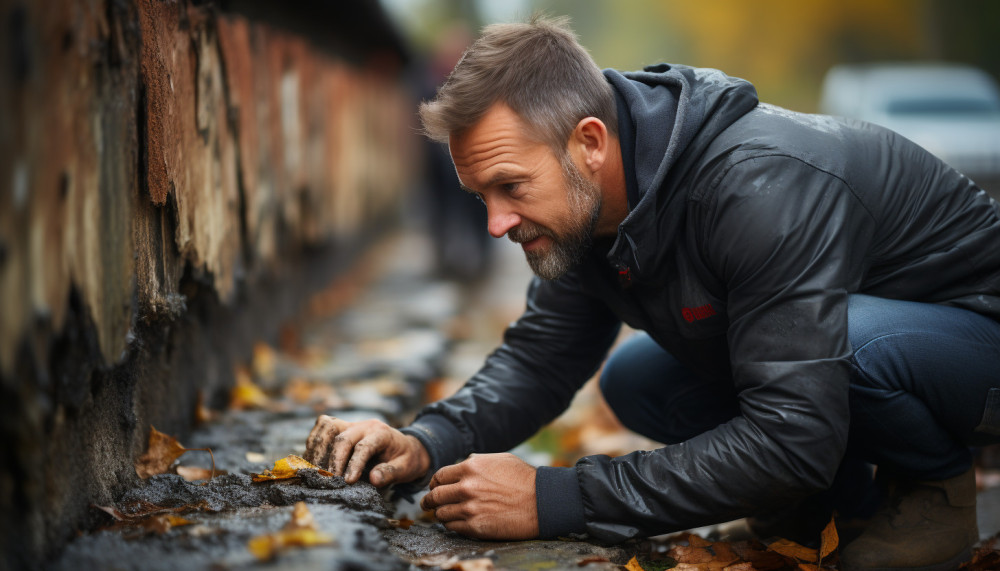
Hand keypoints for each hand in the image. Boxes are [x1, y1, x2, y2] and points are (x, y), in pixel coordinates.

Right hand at [304, 415, 429, 486]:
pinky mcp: (342, 428)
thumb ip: (390, 473)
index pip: (364, 447)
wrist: (405, 448)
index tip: (348, 481)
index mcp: (382, 433)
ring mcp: (352, 425)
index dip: (354, 464)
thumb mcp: (405, 468)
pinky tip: (314, 460)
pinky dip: (315, 441)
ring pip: (328, 427)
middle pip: (342, 437)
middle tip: (330, 481)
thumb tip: (374, 479)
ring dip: (319, 448)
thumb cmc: (405, 459)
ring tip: (317, 471)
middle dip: (334, 460)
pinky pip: (323, 427)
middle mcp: (365, 426)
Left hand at [420, 453, 538, 539]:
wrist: (541, 502)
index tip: (434, 488)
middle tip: (427, 504)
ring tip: (443, 514)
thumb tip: (461, 465)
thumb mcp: (499, 459)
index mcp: (471, 467)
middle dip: (428, 500)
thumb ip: (476, 462)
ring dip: (440, 514)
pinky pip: (452, 527)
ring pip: (441, 513)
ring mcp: (469, 508)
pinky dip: (451, 525)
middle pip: (435, 495)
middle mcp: (466, 487)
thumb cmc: (523, 479)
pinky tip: (456, 523)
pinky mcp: (475, 527)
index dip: (434, 483)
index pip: (439, 476)